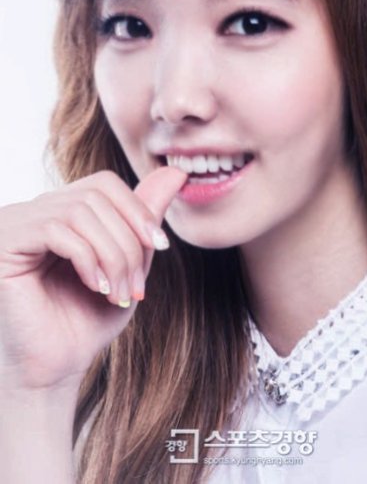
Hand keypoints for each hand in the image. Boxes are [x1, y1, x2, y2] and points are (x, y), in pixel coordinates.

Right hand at [0, 166, 186, 392]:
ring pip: (80, 211)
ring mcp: (15, 223)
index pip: (104, 183)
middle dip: (128, 241)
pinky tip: (95, 287)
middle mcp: (35, 210)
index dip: (137, 210)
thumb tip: (175, 172)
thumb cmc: (87, 320)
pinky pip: (56, 230)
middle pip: (96, 195)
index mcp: (61, 210)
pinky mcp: (5, 242)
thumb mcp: (129, 263)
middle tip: (136, 285)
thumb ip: (145, 219)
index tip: (161, 246)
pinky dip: (87, 258)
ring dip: (112, 254)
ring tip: (117, 292)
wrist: (53, 369)